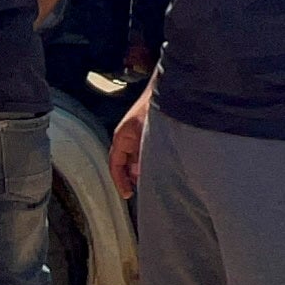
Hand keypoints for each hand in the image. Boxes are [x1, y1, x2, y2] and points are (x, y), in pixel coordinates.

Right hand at [109, 83, 152, 198]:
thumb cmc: (155, 109)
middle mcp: (127, 137)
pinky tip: (162, 167)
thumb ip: (144, 156)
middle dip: (133, 177)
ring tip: (154, 181)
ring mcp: (138, 134)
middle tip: (143, 191)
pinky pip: (145, 151)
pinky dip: (151, 161)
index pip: (115, 164)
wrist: (169, 90)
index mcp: (122, 137)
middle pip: (126, 163)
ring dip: (143, 169)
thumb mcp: (147, 137)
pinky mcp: (148, 132)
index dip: (120, 181)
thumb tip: (143, 175)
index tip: (127, 194)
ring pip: (136, 158)